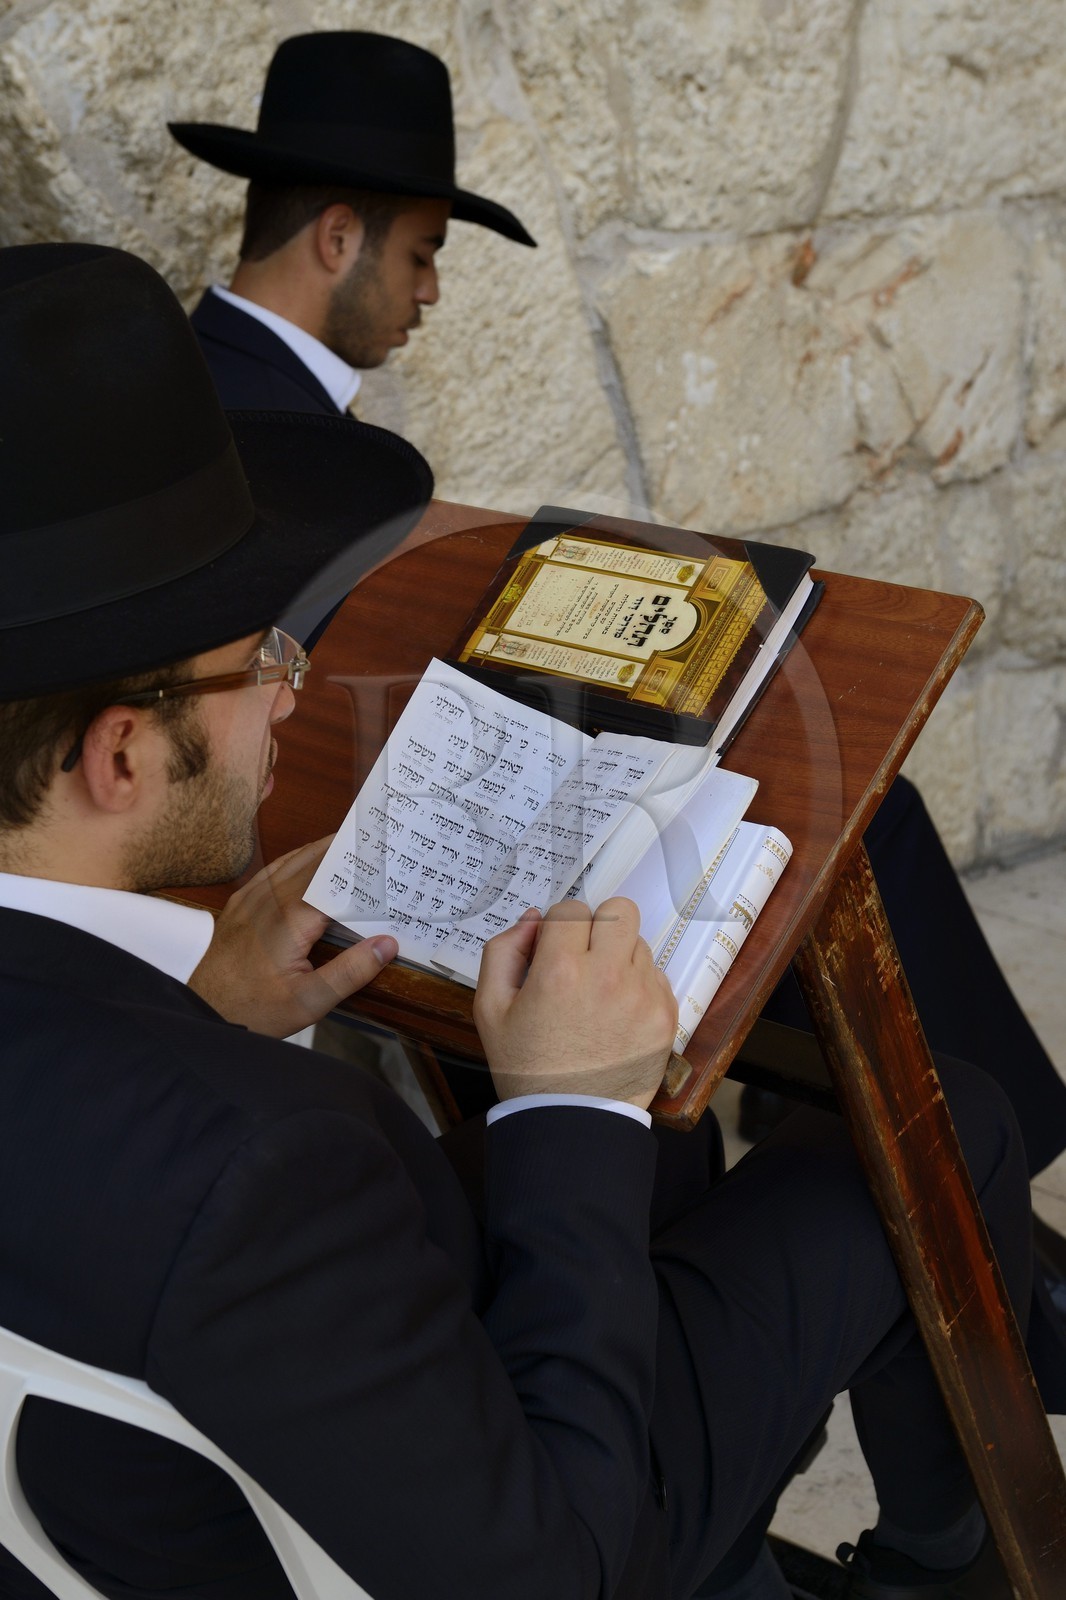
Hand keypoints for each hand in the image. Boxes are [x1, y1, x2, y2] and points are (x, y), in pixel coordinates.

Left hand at [188, 837, 396, 1036]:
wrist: (200, 1010)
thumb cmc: (252, 1009)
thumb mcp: (309, 1002)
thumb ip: (350, 972)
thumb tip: (387, 945)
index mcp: (293, 918)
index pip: (337, 878)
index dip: (364, 865)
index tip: (388, 853)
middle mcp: (271, 898)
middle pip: (317, 860)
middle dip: (348, 849)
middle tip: (378, 840)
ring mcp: (253, 897)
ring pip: (295, 858)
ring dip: (324, 848)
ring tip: (354, 841)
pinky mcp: (241, 903)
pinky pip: (274, 868)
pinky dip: (299, 857)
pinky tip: (311, 858)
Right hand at [473, 898, 676, 1107]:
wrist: (571, 1121)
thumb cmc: (527, 1068)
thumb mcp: (490, 1009)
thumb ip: (504, 950)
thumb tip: (534, 919)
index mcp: (560, 971)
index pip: (571, 909)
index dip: (559, 926)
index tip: (554, 950)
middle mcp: (608, 977)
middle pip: (619, 910)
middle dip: (598, 926)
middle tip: (583, 956)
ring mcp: (642, 996)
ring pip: (639, 943)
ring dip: (619, 956)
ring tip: (598, 993)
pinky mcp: (665, 1016)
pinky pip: (656, 975)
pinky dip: (637, 985)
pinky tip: (615, 1013)